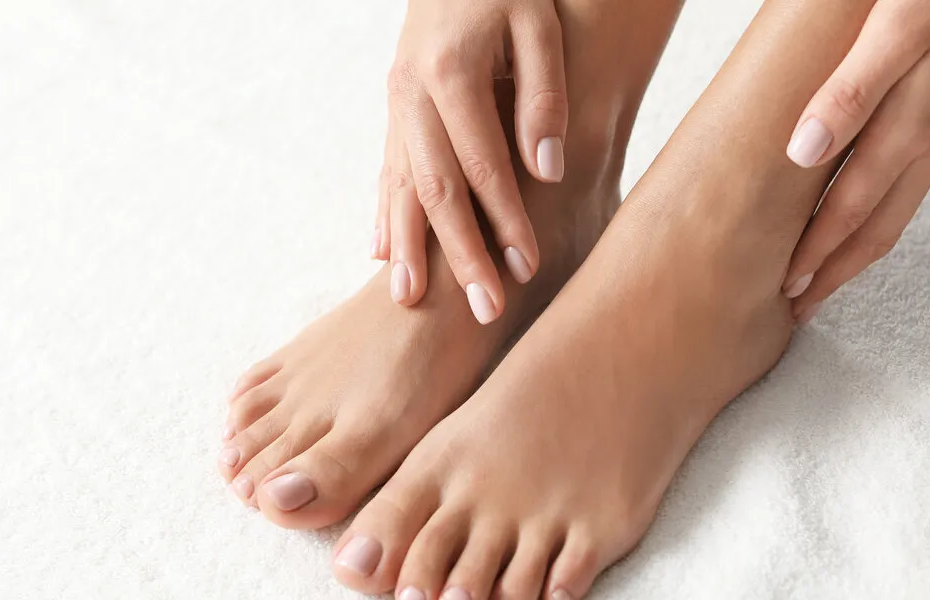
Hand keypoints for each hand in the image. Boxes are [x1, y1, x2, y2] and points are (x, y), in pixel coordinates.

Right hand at [372, 0, 567, 323]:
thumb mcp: (539, 25)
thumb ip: (544, 95)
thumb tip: (546, 171)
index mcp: (450, 73)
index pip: (482, 164)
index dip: (504, 220)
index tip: (526, 268)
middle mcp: (411, 95)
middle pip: (434, 189)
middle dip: (457, 254)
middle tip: (481, 309)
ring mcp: (396, 104)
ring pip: (399, 186)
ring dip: (408, 246)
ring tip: (407, 301)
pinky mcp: (393, 110)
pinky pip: (385, 170)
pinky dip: (384, 213)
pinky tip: (383, 253)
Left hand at [783, 0, 929, 321]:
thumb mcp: (896, 22)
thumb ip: (855, 86)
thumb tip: (805, 151)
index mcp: (916, 105)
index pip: (860, 194)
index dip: (823, 243)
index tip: (788, 280)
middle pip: (883, 210)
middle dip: (838, 263)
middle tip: (799, 301)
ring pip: (904, 199)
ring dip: (863, 247)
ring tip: (825, 280)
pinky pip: (917, 174)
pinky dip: (887, 209)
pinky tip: (862, 223)